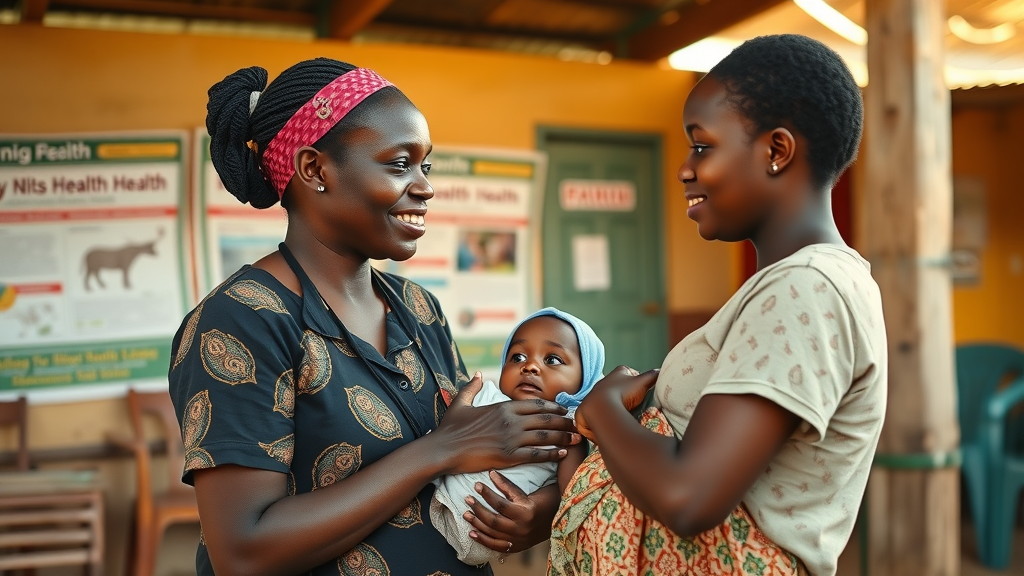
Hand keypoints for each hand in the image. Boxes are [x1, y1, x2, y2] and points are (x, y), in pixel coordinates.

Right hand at [432, 373, 580, 474]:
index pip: (536, 404)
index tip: (565, 410)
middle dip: (564, 422)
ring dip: (563, 437)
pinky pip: (536, 454)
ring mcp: (511, 438)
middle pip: (545, 419)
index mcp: (503, 407)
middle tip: (578, 424)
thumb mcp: (461, 402)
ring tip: (577, 438)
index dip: (553, 407)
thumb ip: (472, 387)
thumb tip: (477, 373)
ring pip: (545, 436)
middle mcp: (511, 420)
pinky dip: (551, 454)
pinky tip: (562, 454)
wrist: (443, 449)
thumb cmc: (450, 428)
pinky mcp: (508, 456)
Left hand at [463, 471, 560, 553]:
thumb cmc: (546, 501)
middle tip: (468, 498)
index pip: (501, 503)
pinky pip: (496, 546)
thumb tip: (491, 473)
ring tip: (466, 514)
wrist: (559, 520)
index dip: (487, 494)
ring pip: (493, 532)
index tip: (477, 485)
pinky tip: (472, 532)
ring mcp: (519, 539)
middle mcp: (522, 528)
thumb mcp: (530, 492)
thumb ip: (509, 486)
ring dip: (477, 523)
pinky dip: (483, 540)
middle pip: (494, 520)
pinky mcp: (517, 546)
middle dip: (478, 509)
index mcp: (526, 512)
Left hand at [575, 366, 658, 441]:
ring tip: (618, 417)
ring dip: (609, 408)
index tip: (640, 389)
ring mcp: (593, 396)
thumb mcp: (641, 383)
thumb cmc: (623, 392)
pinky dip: (600, 420)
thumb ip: (651, 376)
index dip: (634, 379)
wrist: (601, 407)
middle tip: (630, 405)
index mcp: (617, 373)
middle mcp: (603, 382)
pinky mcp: (585, 410)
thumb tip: (660, 371)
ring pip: (603, 401)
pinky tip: (607, 426)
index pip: (627, 372)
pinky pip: (594, 415)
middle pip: (614, 387)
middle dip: (621, 395)